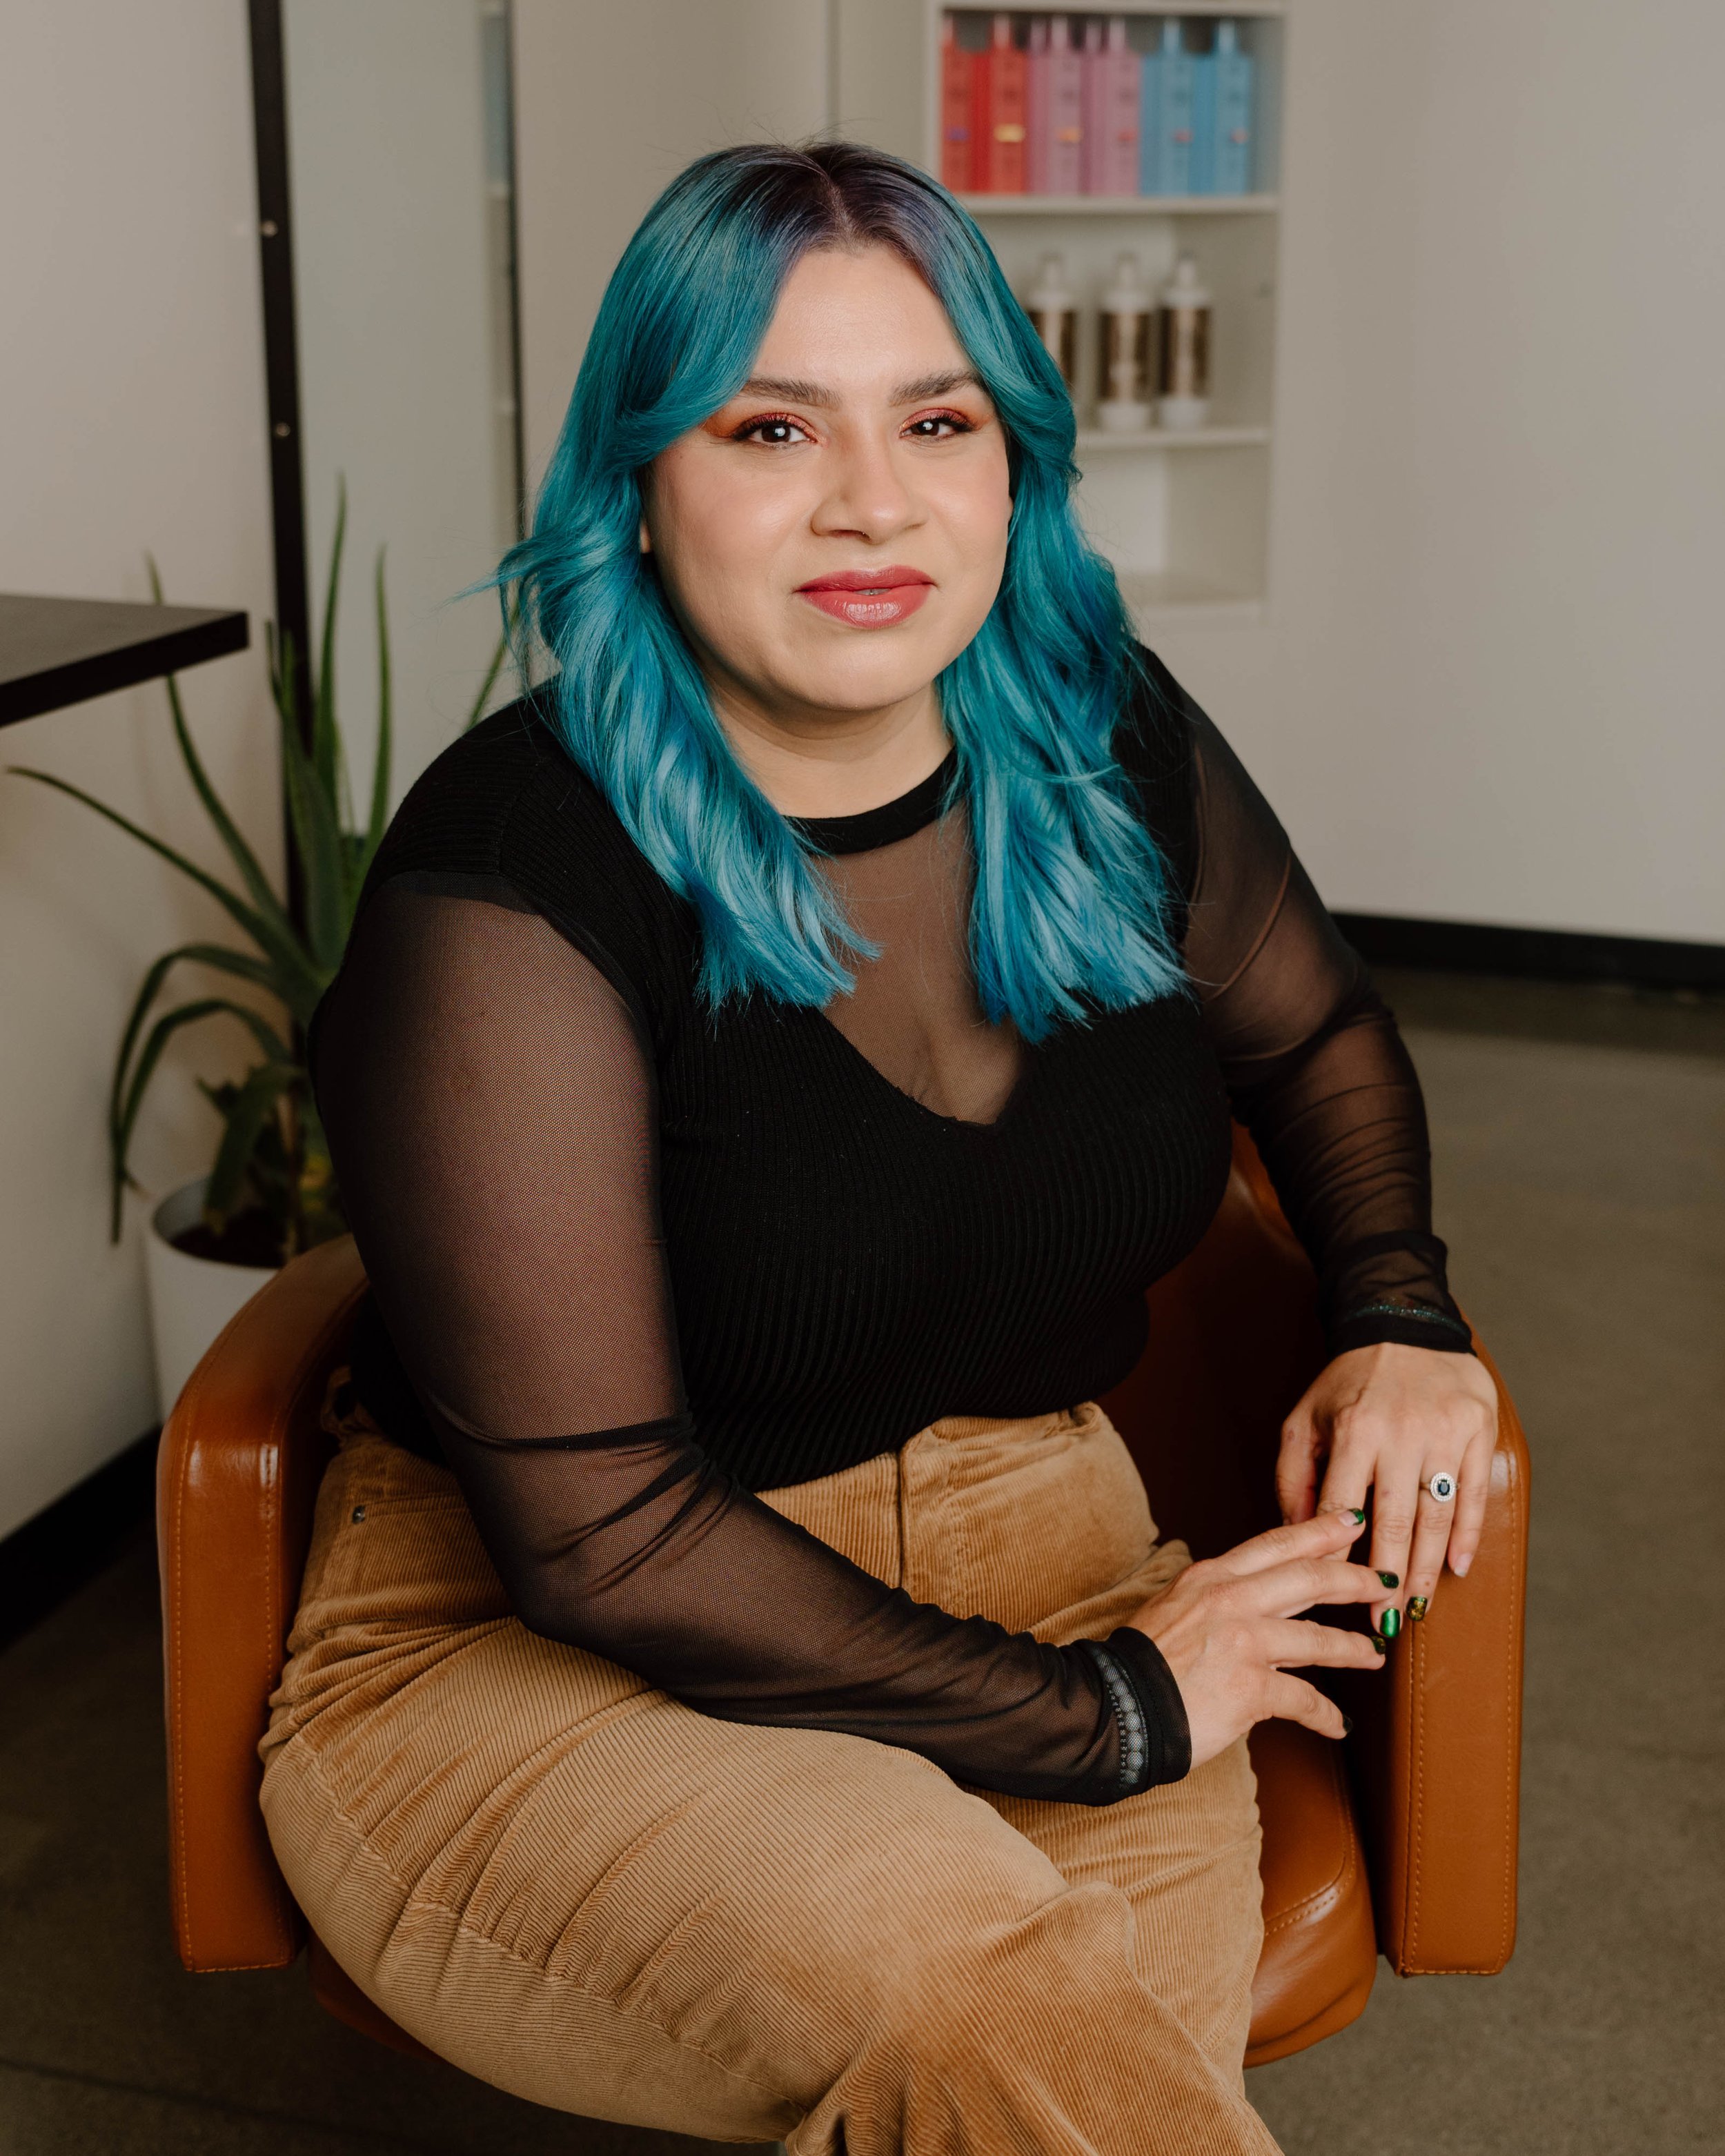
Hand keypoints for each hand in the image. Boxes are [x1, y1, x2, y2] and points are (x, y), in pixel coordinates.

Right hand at [1127, 1512, 1387, 1770]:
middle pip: (1309, 1577)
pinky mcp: (1250, 1687)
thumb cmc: (1143, 1663)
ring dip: (1353, 1649)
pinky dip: (1327, 1715)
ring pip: (1317, 1639)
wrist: (1115, 1706)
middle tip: (1384, 1582)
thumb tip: (1262, 1602)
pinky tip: (1340, 1724)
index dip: (1319, 1531)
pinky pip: (1304, 1699)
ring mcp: (1242, 1641)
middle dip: (1355, 1578)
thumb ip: (1220, 1599)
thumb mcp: (1177, 1608)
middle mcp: (1229, 1599)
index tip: (1351, 1522)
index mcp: (1211, 1577)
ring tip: (1374, 1654)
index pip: (1275, 1544)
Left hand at [1277, 1343, 1498, 1634]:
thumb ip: (1295, 1476)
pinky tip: (1456, 1568)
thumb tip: (1295, 1534)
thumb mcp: (1305, 1418)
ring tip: (1415, 1609)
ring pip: (1437, 1516)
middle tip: (1381, 1623)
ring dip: (1427, 1569)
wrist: (1405, 1327)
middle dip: (1386, 1579)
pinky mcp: (1478, 1431)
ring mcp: (1445, 1433)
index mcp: (1354, 1429)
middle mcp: (1401, 1433)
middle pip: (1395, 1522)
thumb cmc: (1349, 1383)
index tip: (1335, 1597)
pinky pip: (1474, 1495)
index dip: (1339, 1555)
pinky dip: (1468, 1536)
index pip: (1343, 1506)